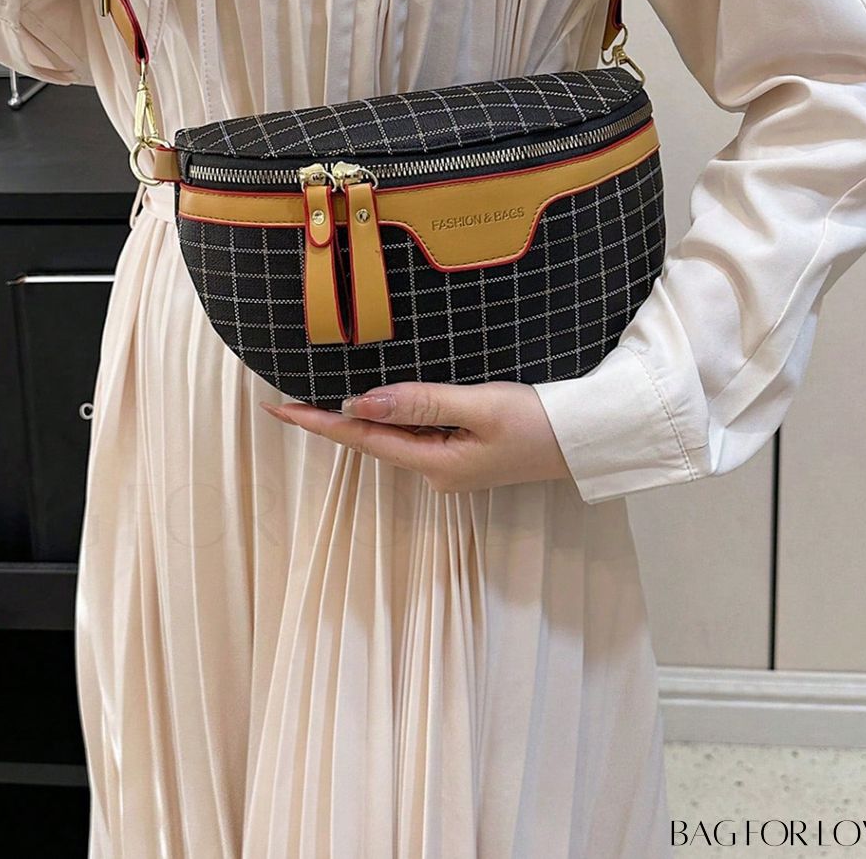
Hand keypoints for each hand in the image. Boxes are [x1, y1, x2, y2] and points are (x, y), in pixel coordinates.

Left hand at [256, 379, 573, 493]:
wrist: (588, 440)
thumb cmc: (539, 423)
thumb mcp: (480, 408)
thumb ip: (421, 403)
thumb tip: (362, 402)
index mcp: (434, 465)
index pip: (362, 439)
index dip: (318, 423)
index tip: (277, 408)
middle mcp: (436, 471)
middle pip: (374, 439)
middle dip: (333, 418)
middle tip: (290, 395)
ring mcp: (451, 464)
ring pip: (395, 434)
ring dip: (363, 415)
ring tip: (323, 394)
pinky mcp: (465, 453)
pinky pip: (417, 431)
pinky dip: (395, 414)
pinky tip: (383, 400)